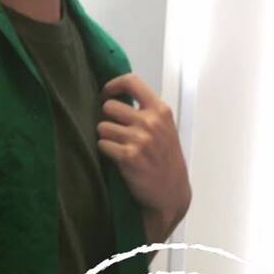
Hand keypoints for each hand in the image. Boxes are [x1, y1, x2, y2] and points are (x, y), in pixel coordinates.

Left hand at [97, 74, 191, 244]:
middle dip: (107, 119)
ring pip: (102, 127)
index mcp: (160, 110)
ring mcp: (140, 139)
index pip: (131, 81)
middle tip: (115, 131)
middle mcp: (151, 121)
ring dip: (106, 137)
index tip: (105, 93)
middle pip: (109, 106)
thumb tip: (115, 96)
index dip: (112, 85)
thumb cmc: (165, 158)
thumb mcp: (164, 128)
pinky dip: (105, 151)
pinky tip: (117, 158)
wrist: (171, 191)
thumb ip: (145, 111)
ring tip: (119, 146)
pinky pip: (102, 144)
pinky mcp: (128, 156)